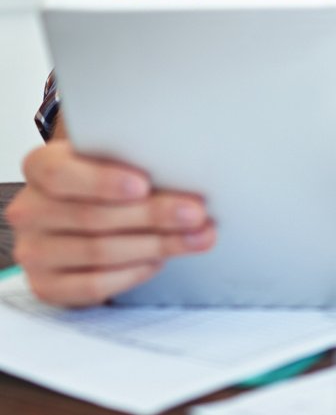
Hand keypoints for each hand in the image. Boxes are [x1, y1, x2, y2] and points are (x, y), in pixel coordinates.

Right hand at [6, 141, 214, 305]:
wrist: (84, 213)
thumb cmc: (107, 178)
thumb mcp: (116, 159)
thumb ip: (136, 160)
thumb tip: (187, 170)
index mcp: (40, 167)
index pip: (61, 174)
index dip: (102, 181)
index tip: (144, 185)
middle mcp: (30, 209)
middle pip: (92, 216)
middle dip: (153, 215)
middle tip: (196, 213)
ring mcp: (34, 251)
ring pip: (98, 251)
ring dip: (156, 244)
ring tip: (197, 236)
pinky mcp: (46, 286)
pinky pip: (93, 284)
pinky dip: (133, 272)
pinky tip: (160, 260)